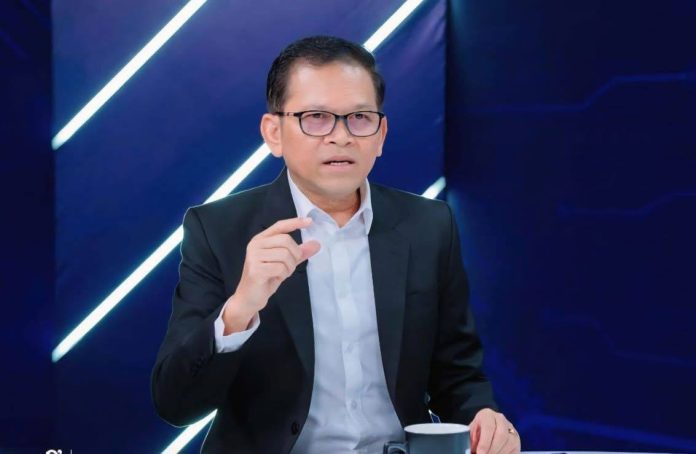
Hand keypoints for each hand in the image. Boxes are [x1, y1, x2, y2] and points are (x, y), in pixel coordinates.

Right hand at [222, 217, 320, 333]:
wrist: (249, 298)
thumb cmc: (266, 278)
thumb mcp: (284, 263)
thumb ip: (298, 253)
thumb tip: (317, 244)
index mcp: (261, 239)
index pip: (279, 226)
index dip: (295, 222)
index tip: (310, 221)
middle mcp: (255, 245)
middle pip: (286, 240)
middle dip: (295, 254)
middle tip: (290, 266)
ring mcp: (254, 257)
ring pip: (285, 255)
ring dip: (289, 267)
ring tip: (281, 273)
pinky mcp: (255, 270)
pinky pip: (280, 268)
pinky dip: (283, 274)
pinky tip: (275, 278)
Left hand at [470, 408, 519, 453]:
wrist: (484, 431)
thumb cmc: (476, 433)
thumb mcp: (471, 434)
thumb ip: (472, 441)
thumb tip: (471, 450)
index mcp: (487, 415)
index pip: (488, 427)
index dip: (484, 443)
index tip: (480, 453)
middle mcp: (501, 419)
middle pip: (501, 435)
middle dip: (492, 450)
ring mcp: (510, 429)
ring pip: (509, 443)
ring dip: (498, 453)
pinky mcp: (516, 440)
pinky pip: (514, 449)